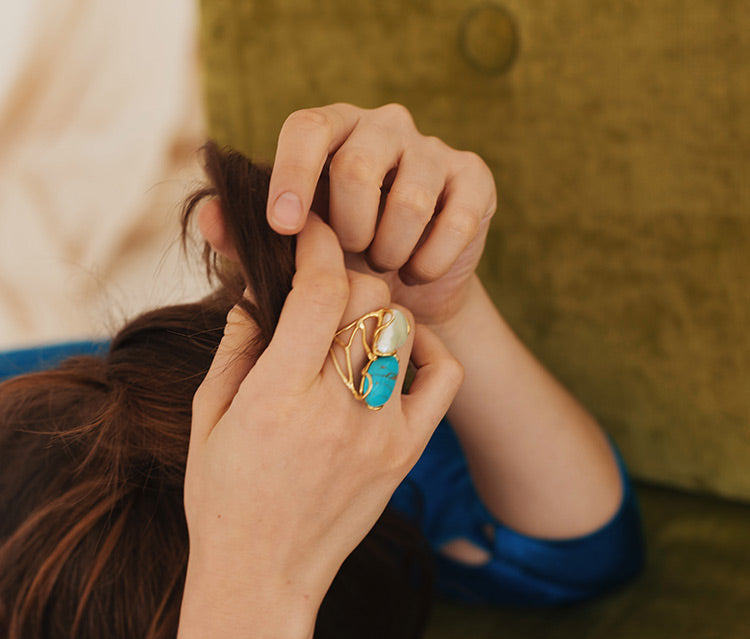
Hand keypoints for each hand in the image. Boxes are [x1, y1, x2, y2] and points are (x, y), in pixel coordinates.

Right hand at [184, 213, 462, 601]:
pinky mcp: (406, 451)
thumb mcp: (207, 415)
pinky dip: (425, 350)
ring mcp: (379, 431)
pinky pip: (442, 379)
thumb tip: (256, 292)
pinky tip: (397, 353)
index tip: (312, 232)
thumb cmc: (223, 496)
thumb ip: (236, 346)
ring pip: (402, 327)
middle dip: (344, 271)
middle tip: (326, 279)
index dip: (318, 245)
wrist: (264, 574)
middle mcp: (336, 409)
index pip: (320, 289)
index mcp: (277, 396)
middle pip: (367, 296)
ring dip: (377, 308)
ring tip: (352, 320)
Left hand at [266, 103, 496, 326]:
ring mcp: (434, 150)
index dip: (292, 174)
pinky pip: (454, 222)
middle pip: (357, 167)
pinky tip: (419, 273)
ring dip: (390, 253)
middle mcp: (385, 127)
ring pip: (409, 200)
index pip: (307, 127)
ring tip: (384, 267)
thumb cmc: (345, 265)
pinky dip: (429, 262)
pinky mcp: (475, 180)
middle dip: (349, 232)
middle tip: (352, 258)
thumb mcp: (296, 256)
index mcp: (334, 132)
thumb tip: (208, 217)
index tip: (284, 226)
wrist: (411, 294)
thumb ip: (250, 239)